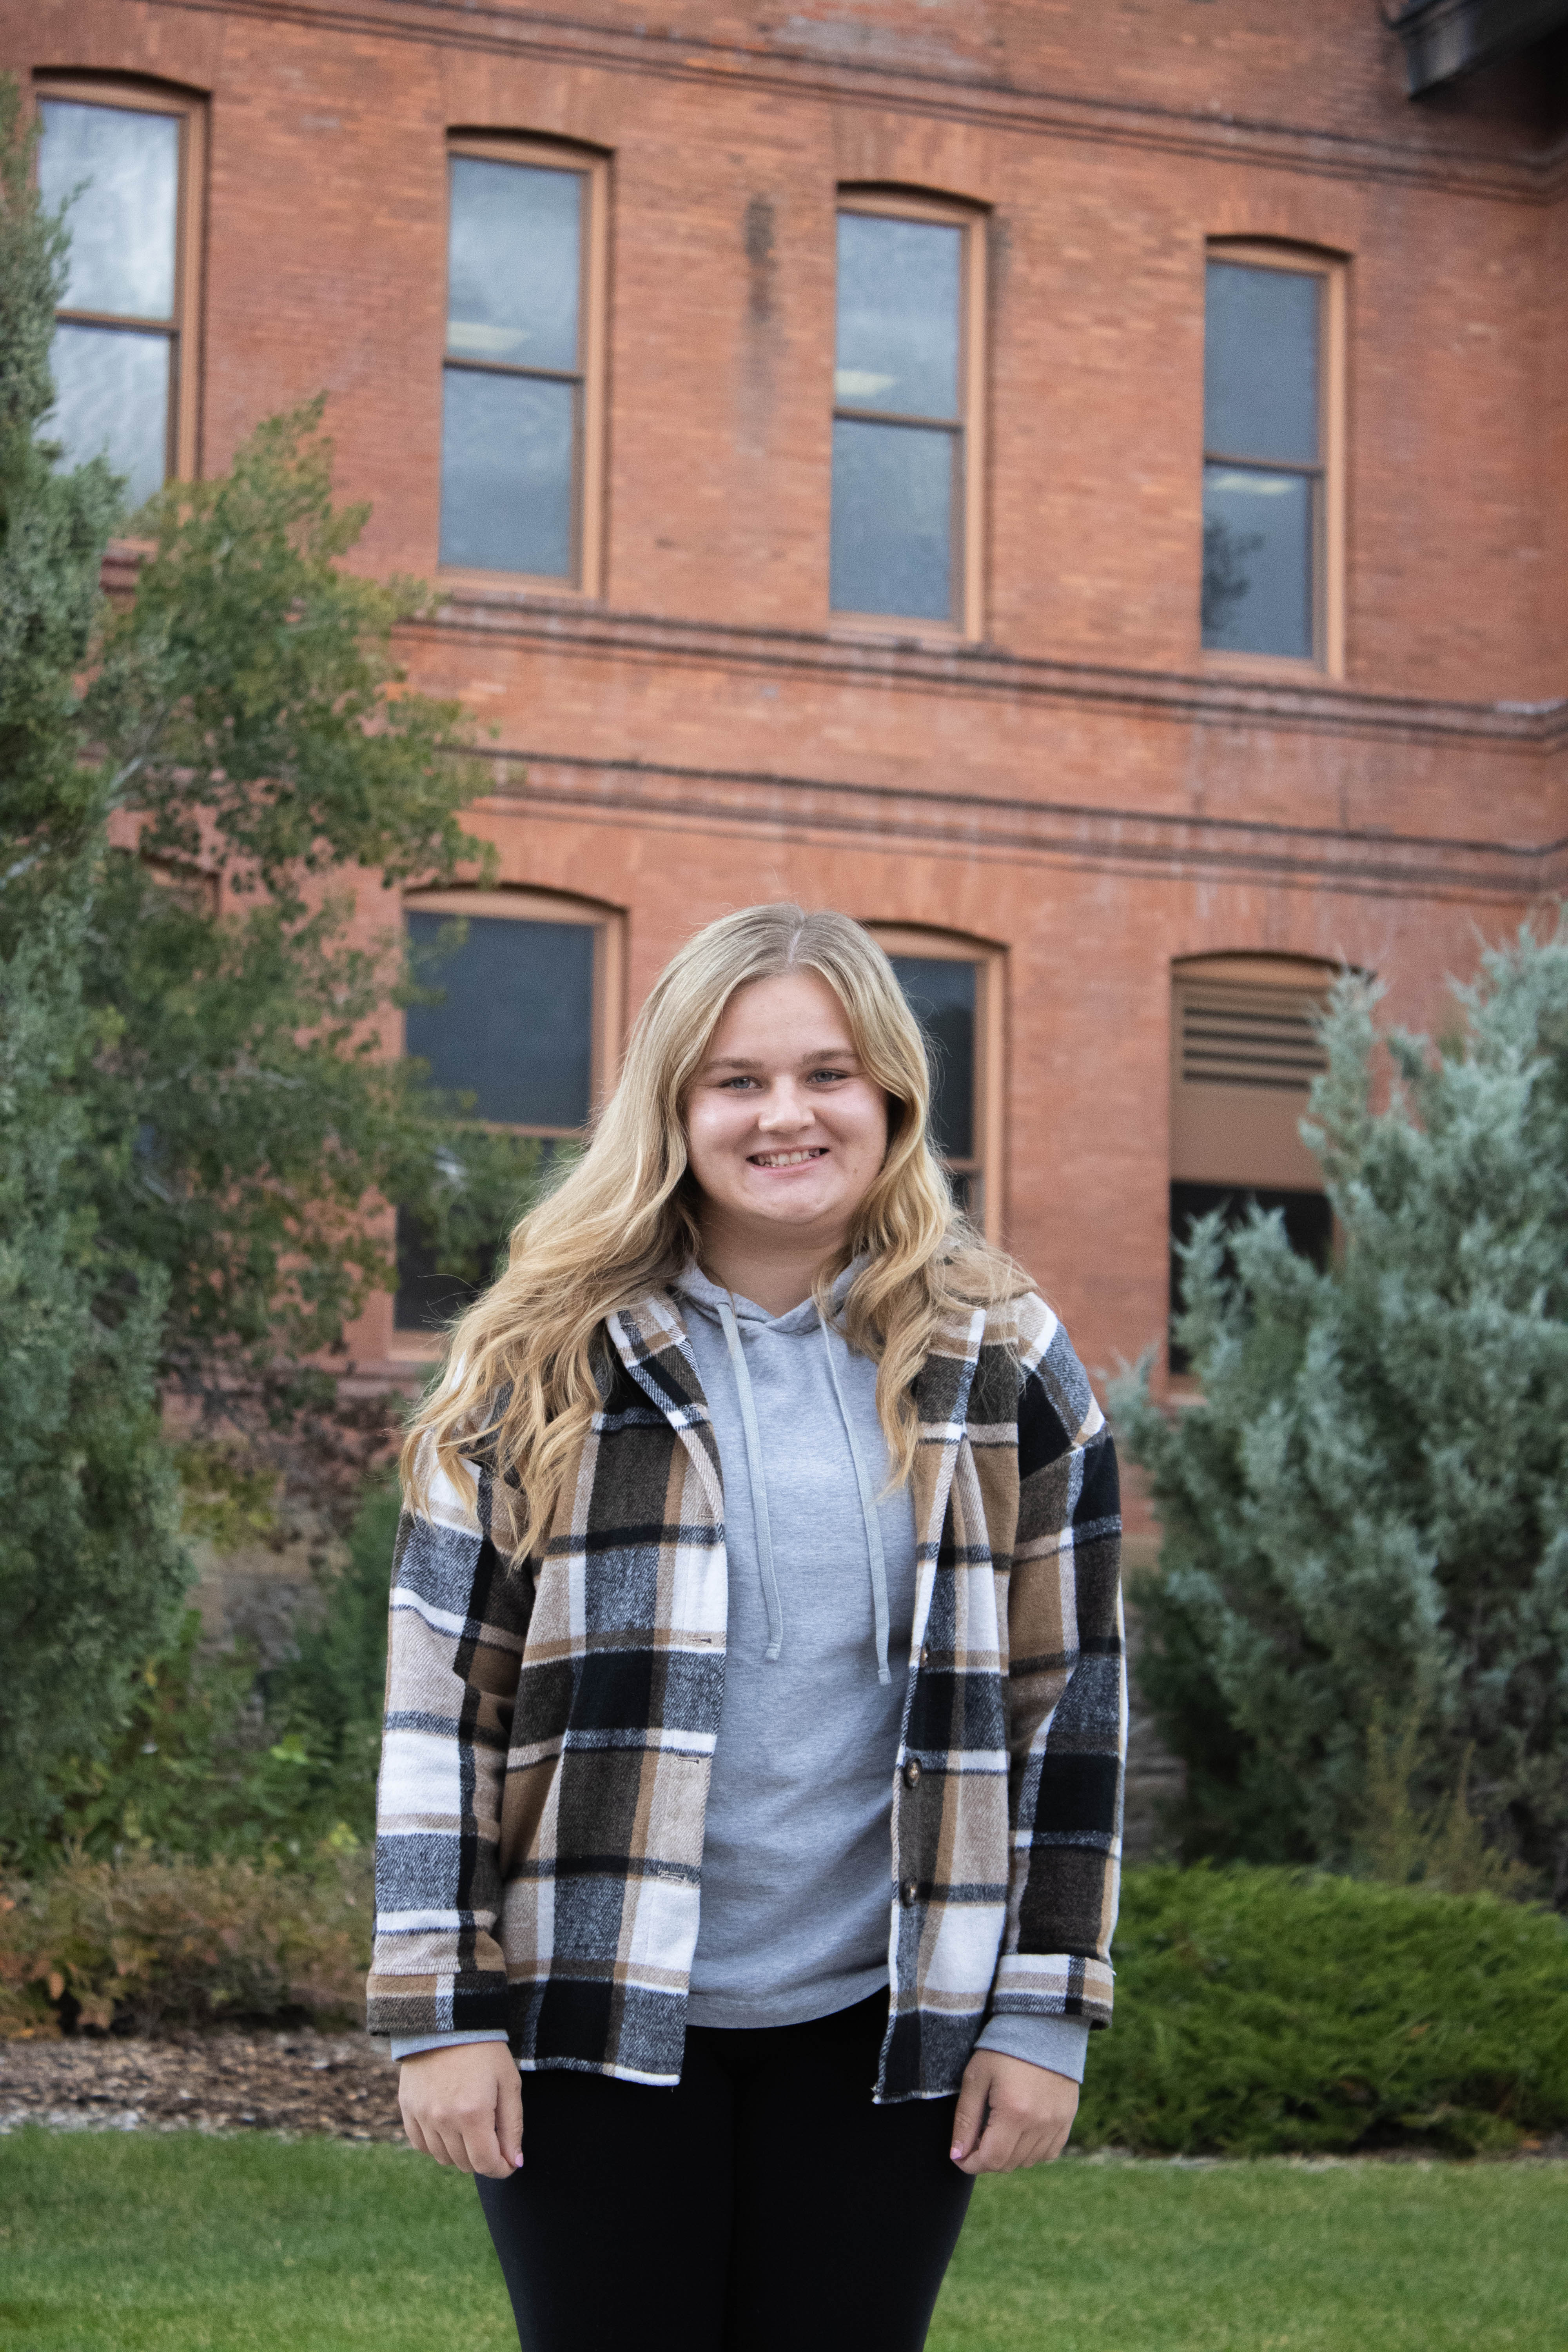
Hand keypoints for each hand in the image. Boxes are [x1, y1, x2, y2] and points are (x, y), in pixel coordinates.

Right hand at [399, 2042, 523, 2178]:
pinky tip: (448, 2127)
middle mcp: (444, 2119)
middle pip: (465, 2164)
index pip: (486, 2164)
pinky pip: (421, 2145)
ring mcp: (422, 2115)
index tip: (508, 2162)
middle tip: (492, 2138)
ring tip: (470, 2128)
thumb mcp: (509, 2083)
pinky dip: (436, 2145)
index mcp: (473, 2113)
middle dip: (483, 2158)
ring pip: (443, 2158)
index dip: (501, 2169)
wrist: (447, 2021)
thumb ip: (513, 2127)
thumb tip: (515, 2163)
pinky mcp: (408, 2109)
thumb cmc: (484, 2051)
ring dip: (460, 2152)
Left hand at [950, 2050, 1078, 2174]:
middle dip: (986, 2158)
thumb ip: (965, 2119)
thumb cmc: (1002, 2048)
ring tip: (996, 2131)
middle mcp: (1039, 2123)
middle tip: (975, 2139)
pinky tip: (1019, 2132)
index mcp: (1014, 2112)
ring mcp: (1057, 2123)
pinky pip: (1048, 2153)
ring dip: (1008, 2155)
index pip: (990, 2159)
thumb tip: (957, 2155)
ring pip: (1027, 2161)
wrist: (1041, 2026)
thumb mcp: (976, 2077)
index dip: (970, 2164)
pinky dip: (1031, 2151)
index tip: (959, 2156)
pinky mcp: (1067, 2119)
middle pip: (1008, 2164)